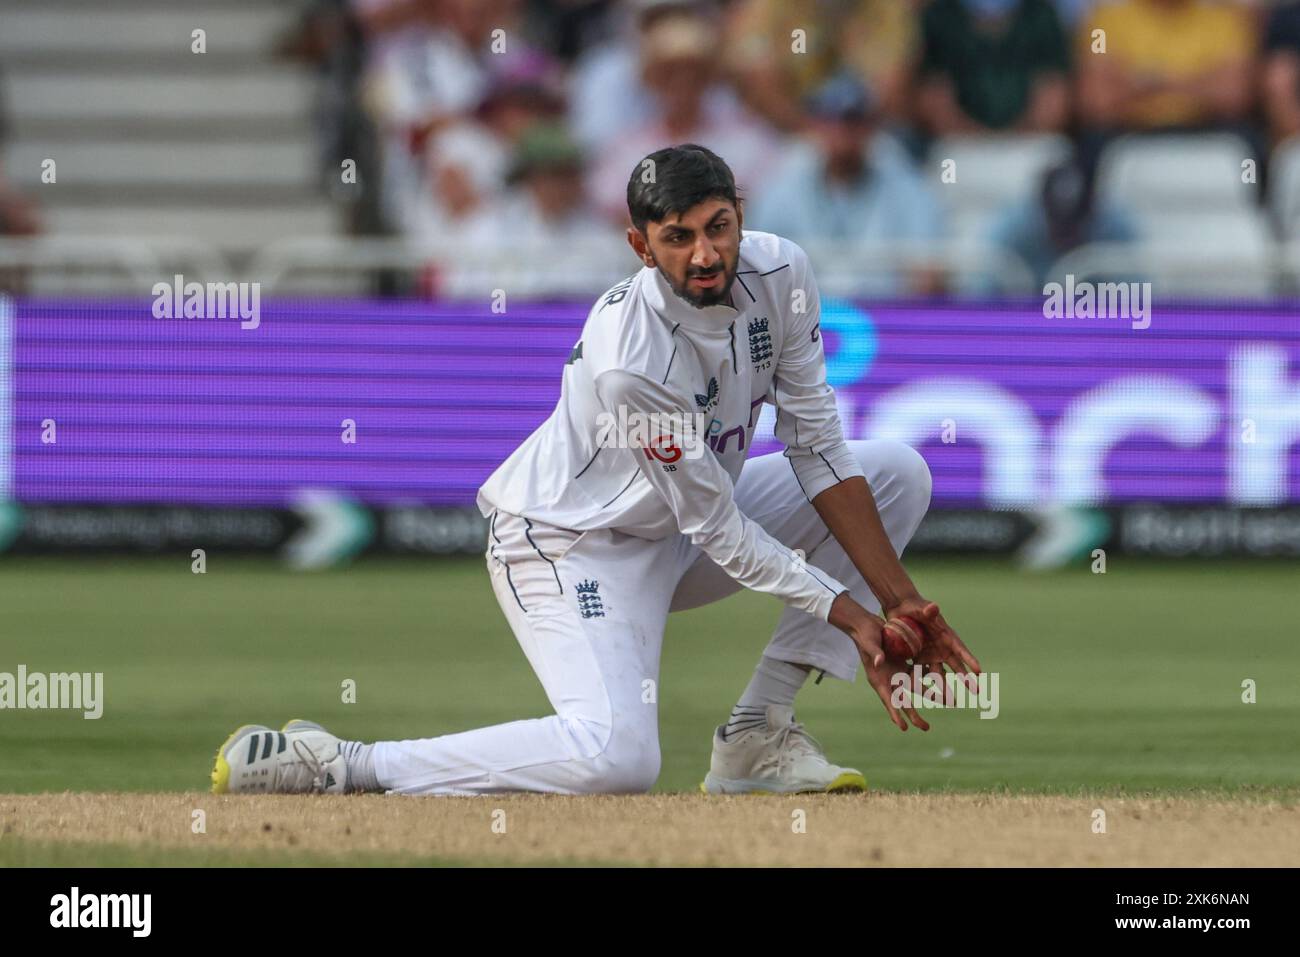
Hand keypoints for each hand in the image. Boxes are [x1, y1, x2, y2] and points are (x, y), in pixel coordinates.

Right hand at [828, 593, 931, 732]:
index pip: (888, 700)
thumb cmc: (864, 634)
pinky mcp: (902, 663)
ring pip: (915, 687)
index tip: (903, 727)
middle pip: (903, 701)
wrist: (866, 624)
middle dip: (914, 715)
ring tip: (946, 701)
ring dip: (929, 693)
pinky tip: (941, 676)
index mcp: (878, 679)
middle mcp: (889, 679)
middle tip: (926, 728)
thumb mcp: (869, 644)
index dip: (895, 714)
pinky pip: (917, 672)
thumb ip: (874, 654)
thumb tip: (878, 662)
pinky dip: (927, 675)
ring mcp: (896, 672)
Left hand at [882, 596, 981, 697]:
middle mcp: (942, 648)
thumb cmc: (915, 606)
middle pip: (955, 666)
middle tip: (976, 691)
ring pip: (939, 674)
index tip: (979, 671)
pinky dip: (922, 682)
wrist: (901, 610)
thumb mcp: (922, 608)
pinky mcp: (918, 659)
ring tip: (951, 701)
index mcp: (947, 636)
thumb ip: (928, 610)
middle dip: (965, 678)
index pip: (961, 650)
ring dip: (944, 687)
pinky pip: (921, 673)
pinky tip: (924, 694)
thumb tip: (934, 607)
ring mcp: (930, 655)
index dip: (970, 660)